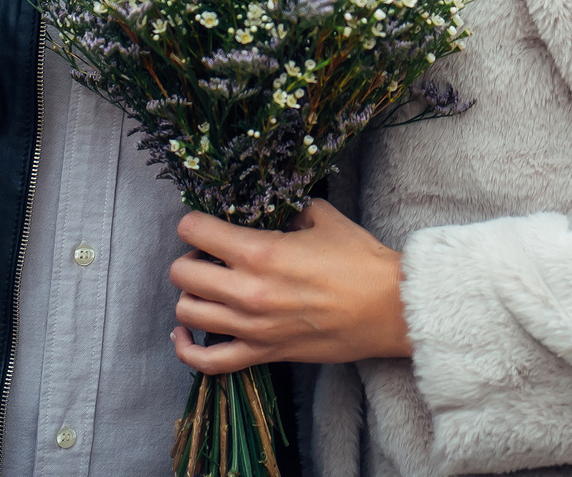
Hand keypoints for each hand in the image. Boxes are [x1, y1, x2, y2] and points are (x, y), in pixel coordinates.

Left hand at [169, 199, 412, 372]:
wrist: (389, 308)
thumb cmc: (360, 261)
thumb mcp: (324, 218)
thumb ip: (292, 211)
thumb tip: (278, 210)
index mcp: (260, 252)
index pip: (196, 231)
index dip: (193, 223)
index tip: (201, 224)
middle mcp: (248, 291)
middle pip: (182, 273)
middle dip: (190, 258)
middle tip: (208, 255)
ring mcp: (252, 327)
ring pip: (188, 313)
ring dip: (191, 295)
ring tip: (207, 287)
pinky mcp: (263, 353)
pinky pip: (208, 362)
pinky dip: (187, 348)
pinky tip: (185, 332)